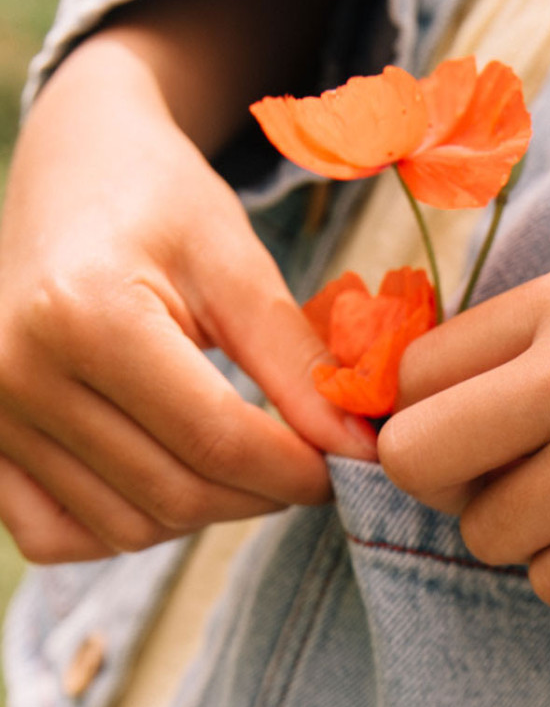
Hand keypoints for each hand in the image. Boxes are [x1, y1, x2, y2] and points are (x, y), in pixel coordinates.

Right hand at [0, 31, 376, 563]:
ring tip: (242, 459)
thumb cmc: (159, 203)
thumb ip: (297, 363)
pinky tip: (167, 474)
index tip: (348, 464)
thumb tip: (358, 450)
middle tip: (306, 463)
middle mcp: (17, 372)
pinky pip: (62, 536)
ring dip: (205, 512)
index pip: (216, 439)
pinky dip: (127, 525)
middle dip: (262, 494)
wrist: (70, 170)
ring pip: (128, 527)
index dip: (298, 469)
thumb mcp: (236, 264)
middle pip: (175, 493)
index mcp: (82, 314)